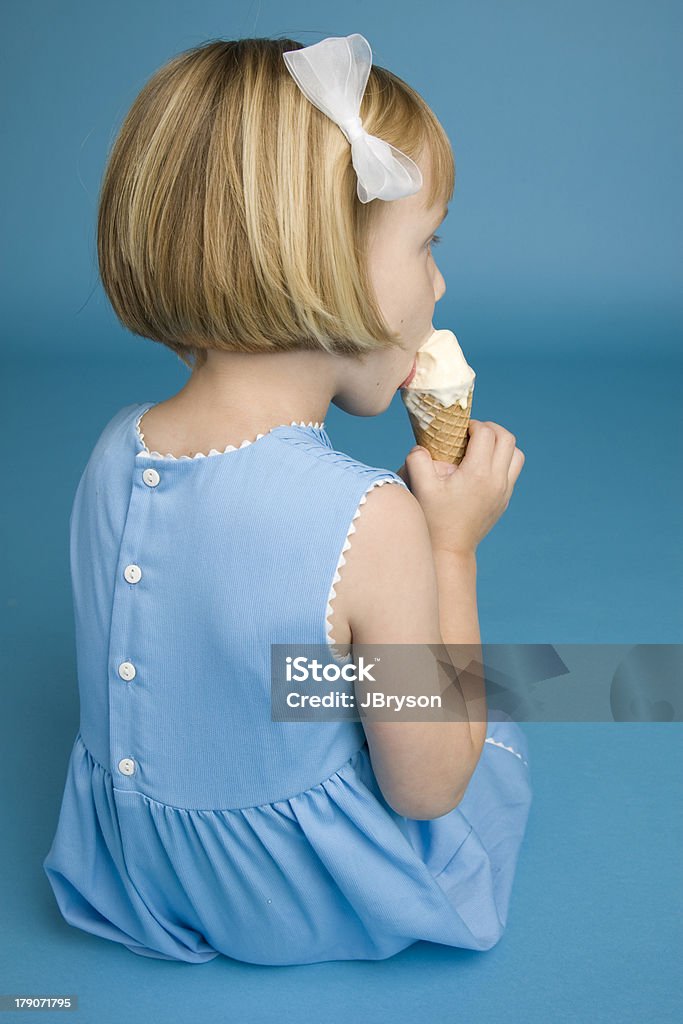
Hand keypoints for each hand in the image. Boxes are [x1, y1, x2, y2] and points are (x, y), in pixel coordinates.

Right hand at [397, 420, 524, 554]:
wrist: (450, 549)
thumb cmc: (434, 518)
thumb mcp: (421, 487)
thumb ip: (418, 460)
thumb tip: (421, 446)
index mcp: (477, 474)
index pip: (486, 434)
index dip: (473, 425)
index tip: (459, 430)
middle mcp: (497, 480)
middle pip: (507, 439)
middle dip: (491, 429)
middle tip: (472, 432)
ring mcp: (504, 491)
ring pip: (517, 454)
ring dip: (501, 444)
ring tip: (481, 447)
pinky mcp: (505, 499)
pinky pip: (513, 470)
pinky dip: (502, 460)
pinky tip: (482, 467)